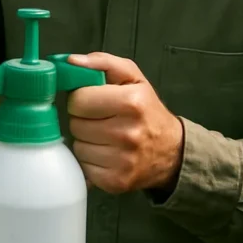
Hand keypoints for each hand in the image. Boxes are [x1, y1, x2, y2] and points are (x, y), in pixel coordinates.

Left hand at [67, 52, 184, 194]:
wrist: (171, 152)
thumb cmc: (146, 109)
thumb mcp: (132, 77)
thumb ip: (101, 62)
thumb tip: (70, 61)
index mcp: (131, 102)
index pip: (78, 100)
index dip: (81, 98)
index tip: (93, 101)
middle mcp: (128, 133)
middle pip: (75, 124)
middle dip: (83, 119)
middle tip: (100, 119)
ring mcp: (122, 161)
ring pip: (77, 146)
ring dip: (86, 140)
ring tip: (105, 136)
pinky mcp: (115, 181)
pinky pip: (83, 166)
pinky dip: (90, 159)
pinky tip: (106, 153)